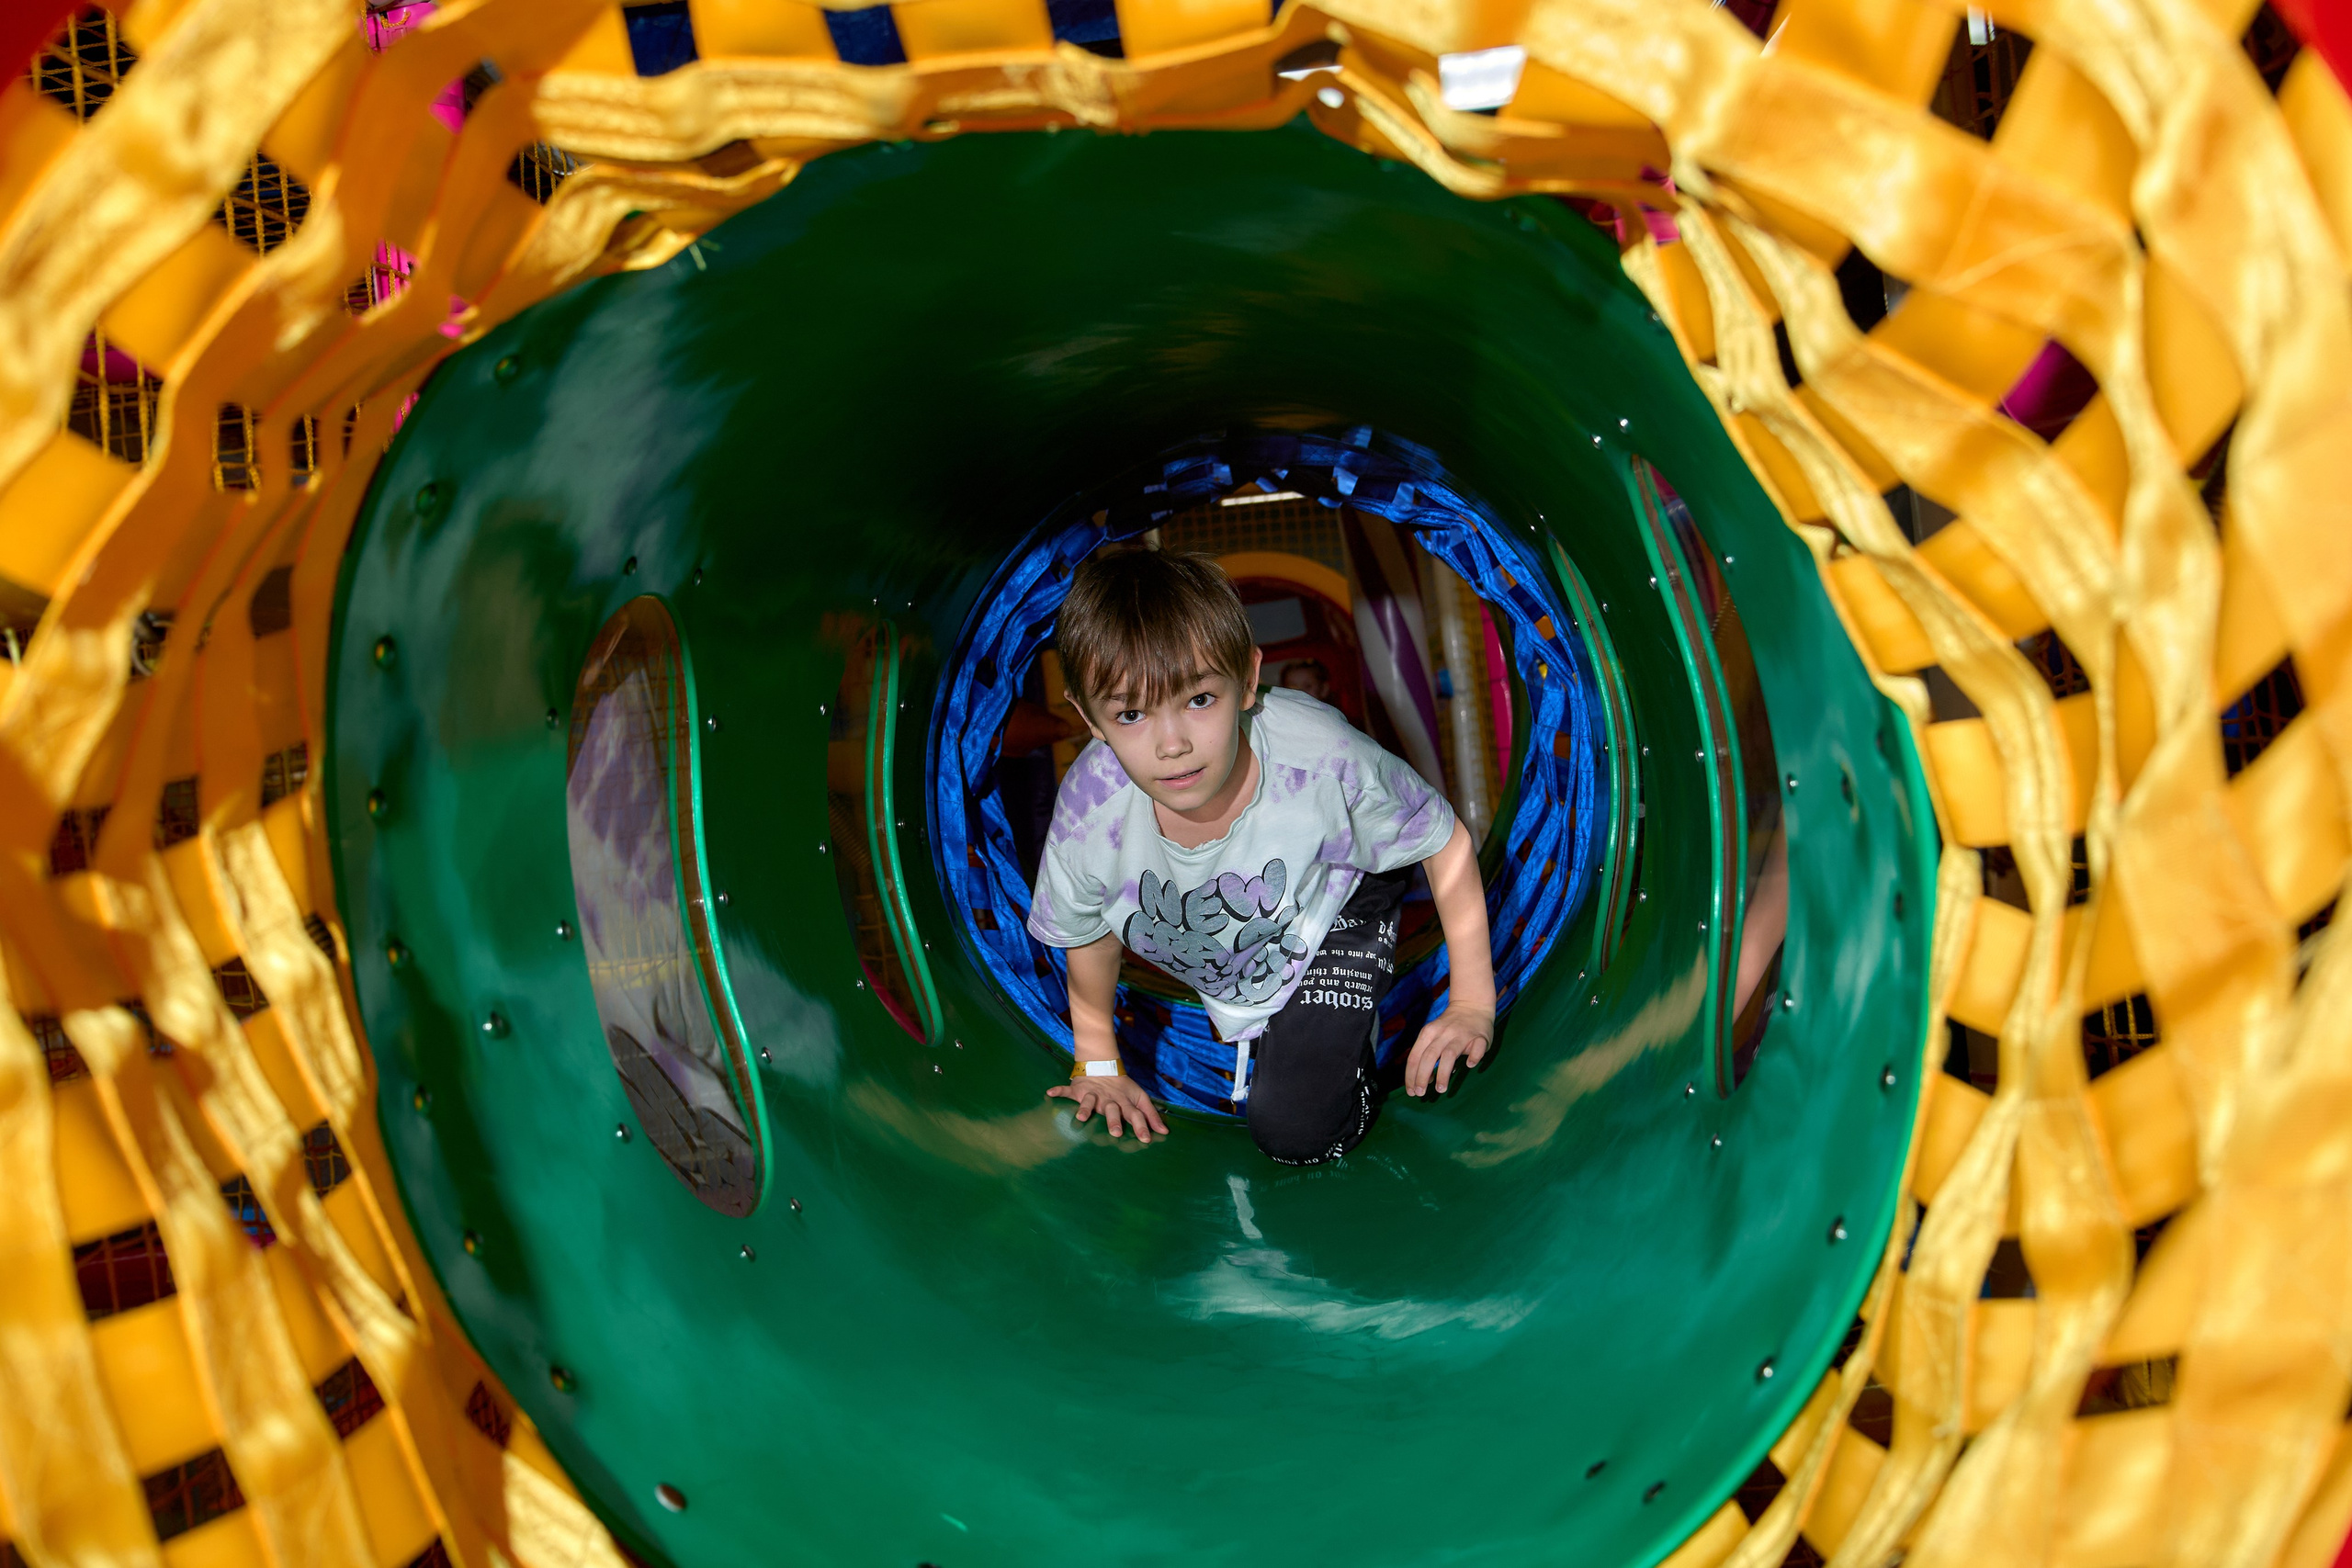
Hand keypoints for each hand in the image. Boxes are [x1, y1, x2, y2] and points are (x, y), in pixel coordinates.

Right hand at [1047, 1072, 1169, 1142]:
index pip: (1135, 1114)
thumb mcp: (1140, 1098)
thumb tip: (1165, 1132)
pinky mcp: (1079, 1090)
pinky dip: (1059, 1091)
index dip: (1141, 1126)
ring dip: (1085, 1108)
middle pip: (1112, 1110)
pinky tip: (1050, 1093)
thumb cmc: (1123, 1088)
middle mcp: (1109, 1099)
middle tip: (1115, 1132)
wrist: (1103, 1065)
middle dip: (1114, 1120)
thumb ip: (1151, 1115)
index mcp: (1125, 1102)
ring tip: (1081, 1118)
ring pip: (1089, 1101)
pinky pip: (1067, 1090)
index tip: (1146, 1140)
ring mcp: (1093, 1094)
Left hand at [1405, 1006, 1492, 1096]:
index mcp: (1429, 1032)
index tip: (1411, 1091)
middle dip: (1422, 1077)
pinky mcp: (1479, 1037)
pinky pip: (1477, 1048)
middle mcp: (1443, 1033)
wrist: (1472, 1004)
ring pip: (1449, 1054)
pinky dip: (1473, 1057)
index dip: (1411, 1075)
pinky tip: (1470, 1065)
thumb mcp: (1433, 1035)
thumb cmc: (1449, 1026)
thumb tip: (1425, 1080)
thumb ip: (1427, 1054)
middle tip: (1421, 1094)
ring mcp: (1462, 1034)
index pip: (1415, 1056)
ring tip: (1441, 1089)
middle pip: (1429, 1056)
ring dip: (1443, 1073)